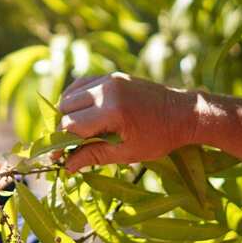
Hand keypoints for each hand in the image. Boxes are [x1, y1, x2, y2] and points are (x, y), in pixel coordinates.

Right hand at [58, 73, 199, 171]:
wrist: (184, 112)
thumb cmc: (159, 137)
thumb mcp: (127, 153)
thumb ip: (94, 156)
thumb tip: (67, 166)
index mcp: (112, 111)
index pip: (70, 126)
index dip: (60, 144)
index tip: (57, 158)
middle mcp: (107, 90)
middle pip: (65, 108)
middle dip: (61, 129)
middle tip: (66, 147)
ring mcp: (109, 79)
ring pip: (70, 94)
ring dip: (66, 113)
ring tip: (73, 132)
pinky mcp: (112, 76)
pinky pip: (82, 84)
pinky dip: (76, 98)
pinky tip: (80, 114)